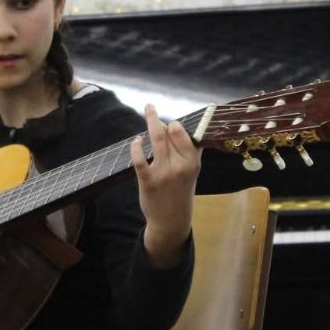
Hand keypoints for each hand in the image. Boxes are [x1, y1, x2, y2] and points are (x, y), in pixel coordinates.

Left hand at [130, 104, 199, 266]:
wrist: (171, 221)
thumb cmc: (181, 192)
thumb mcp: (192, 172)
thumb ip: (191, 152)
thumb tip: (188, 128)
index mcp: (193, 162)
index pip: (183, 133)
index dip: (174, 125)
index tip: (170, 124)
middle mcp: (180, 166)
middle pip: (169, 132)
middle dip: (161, 122)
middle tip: (153, 114)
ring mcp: (163, 173)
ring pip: (156, 138)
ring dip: (151, 120)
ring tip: (149, 108)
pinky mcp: (148, 180)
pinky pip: (139, 157)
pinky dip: (136, 145)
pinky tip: (136, 141)